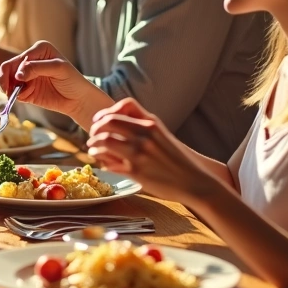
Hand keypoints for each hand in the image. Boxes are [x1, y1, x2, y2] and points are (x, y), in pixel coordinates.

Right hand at [0, 41, 109, 126]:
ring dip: (9, 88)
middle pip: (9, 67)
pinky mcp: (26, 90)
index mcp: (39, 50)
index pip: (20, 58)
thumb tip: (17, 74)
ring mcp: (27, 76)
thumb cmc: (73, 80)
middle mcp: (31, 61)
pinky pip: (14, 92)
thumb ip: (37, 68)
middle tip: (7, 90)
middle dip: (6, 79)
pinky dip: (15, 96)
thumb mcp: (58, 69)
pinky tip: (25, 98)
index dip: (16, 69)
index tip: (20, 80)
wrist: (78, 99)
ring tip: (17, 95)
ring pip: (9, 80)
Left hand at [86, 98, 216, 202]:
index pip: (125, 105)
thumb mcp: (163, 136)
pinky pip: (108, 161)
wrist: (195, 182)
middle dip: (95, 128)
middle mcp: (145, 135)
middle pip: (109, 121)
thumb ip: (143, 128)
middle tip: (92, 135)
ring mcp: (139, 152)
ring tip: (92, 148)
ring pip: (104, 140)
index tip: (99, 120)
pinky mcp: (135, 170)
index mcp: (152, 123)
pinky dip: (101, 160)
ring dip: (93, 144)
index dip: (107, 111)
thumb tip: (116, 124)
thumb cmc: (177, 160)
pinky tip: (102, 161)